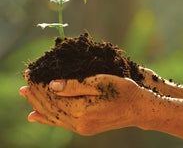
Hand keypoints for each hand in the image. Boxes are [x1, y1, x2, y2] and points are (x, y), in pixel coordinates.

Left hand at [20, 70, 148, 134]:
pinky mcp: (85, 128)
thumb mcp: (100, 82)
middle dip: (35, 96)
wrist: (137, 108)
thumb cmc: (122, 91)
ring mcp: (81, 127)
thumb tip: (52, 85)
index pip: (52, 97)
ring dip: (38, 105)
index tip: (29, 75)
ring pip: (53, 116)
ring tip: (27, 96)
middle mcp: (78, 122)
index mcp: (81, 109)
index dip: (39, 86)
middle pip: (50, 108)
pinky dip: (47, 118)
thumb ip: (75, 85)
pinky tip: (36, 116)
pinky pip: (61, 123)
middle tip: (24, 85)